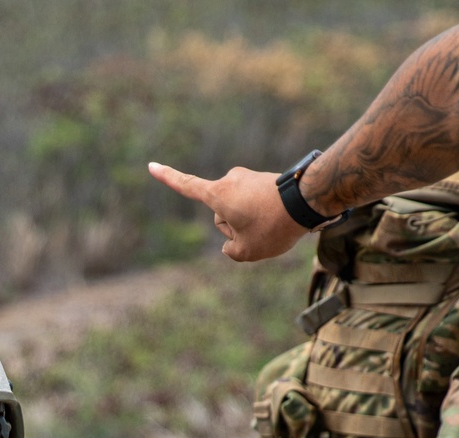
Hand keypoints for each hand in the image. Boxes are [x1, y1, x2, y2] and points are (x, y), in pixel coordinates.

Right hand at [147, 162, 308, 261]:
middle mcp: (229, 181)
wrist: (307, 202)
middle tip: (258, 231)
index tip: (151, 165)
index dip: (168, 178)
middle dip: (234, 228)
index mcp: (218, 194)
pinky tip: (279, 219)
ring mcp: (246, 178)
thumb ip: (231, 251)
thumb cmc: (273, 226)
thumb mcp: (246, 252)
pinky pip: (254, 206)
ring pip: (238, 211)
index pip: (187, 186)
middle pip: (221, 214)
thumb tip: (232, 242)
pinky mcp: (261, 180)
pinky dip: (262, 216)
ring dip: (250, 223)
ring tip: (271, 224)